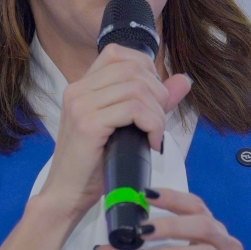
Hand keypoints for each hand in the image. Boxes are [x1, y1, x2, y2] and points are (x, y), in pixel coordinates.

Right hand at [37, 45, 191, 223]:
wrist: (67, 196)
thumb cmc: (95, 165)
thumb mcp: (126, 127)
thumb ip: (153, 101)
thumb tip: (183, 80)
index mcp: (81, 86)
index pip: (118, 53)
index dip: (145, 70)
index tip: (153, 99)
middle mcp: (77, 90)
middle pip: (133, 68)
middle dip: (157, 93)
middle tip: (157, 122)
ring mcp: (80, 105)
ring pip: (137, 87)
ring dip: (157, 112)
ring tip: (154, 134)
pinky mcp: (87, 124)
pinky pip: (133, 109)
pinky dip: (152, 124)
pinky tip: (150, 143)